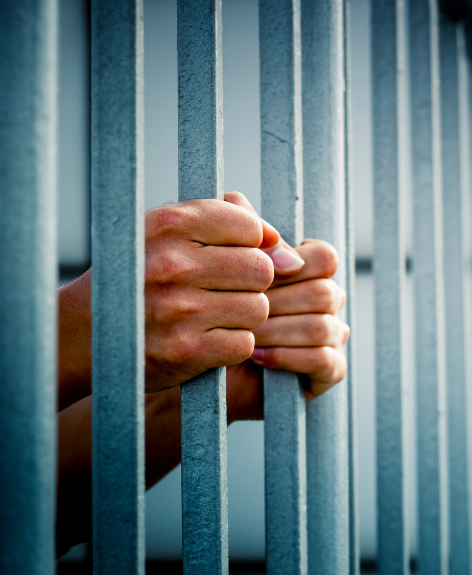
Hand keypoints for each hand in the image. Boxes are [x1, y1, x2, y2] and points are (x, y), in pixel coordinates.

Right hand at [143, 192, 304, 392]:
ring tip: (213, 314)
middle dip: (252, 282)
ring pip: (258, 308)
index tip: (227, 257)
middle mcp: (173, 265)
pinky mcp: (187, 352)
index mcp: (170, 225)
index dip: (249, 245)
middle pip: (262, 269)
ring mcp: (180, 311)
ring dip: (244, 315)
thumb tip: (287, 252)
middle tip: (223, 290)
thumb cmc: (137, 277)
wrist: (82, 335)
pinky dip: (233, 344)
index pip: (250, 227)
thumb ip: (226, 223)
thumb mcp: (166, 233)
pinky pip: (244, 342)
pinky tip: (206, 338)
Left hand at [222, 197, 348, 418]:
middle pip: (324, 292)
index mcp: (309, 272)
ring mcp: (332, 338)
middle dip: (278, 303)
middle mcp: (327, 303)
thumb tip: (237, 199)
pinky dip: (288, 356)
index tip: (257, 274)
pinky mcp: (329, 372)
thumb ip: (231, 234)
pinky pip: (323, 359)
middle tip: (238, 310)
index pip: (324, 257)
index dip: (295, 263)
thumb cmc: (211, 314)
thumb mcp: (217, 270)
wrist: (200, 369)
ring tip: (244, 335)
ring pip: (322, 326)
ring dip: (278, 331)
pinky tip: (256, 356)